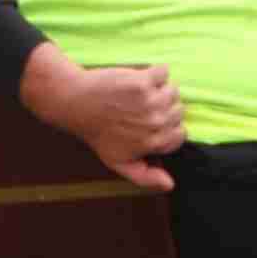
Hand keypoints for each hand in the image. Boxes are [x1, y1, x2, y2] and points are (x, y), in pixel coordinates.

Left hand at [20, 48, 180, 192]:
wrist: (76, 104)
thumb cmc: (99, 134)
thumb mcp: (119, 163)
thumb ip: (146, 177)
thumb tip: (170, 185)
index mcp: (154, 142)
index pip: (180, 134)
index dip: (167, 128)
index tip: (150, 123)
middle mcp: (156, 122)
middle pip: (179, 111)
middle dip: (163, 109)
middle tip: (140, 108)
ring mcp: (150, 100)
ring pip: (173, 91)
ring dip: (160, 90)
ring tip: (139, 95)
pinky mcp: (143, 81)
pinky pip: (164, 72)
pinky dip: (155, 72)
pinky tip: (139, 79)